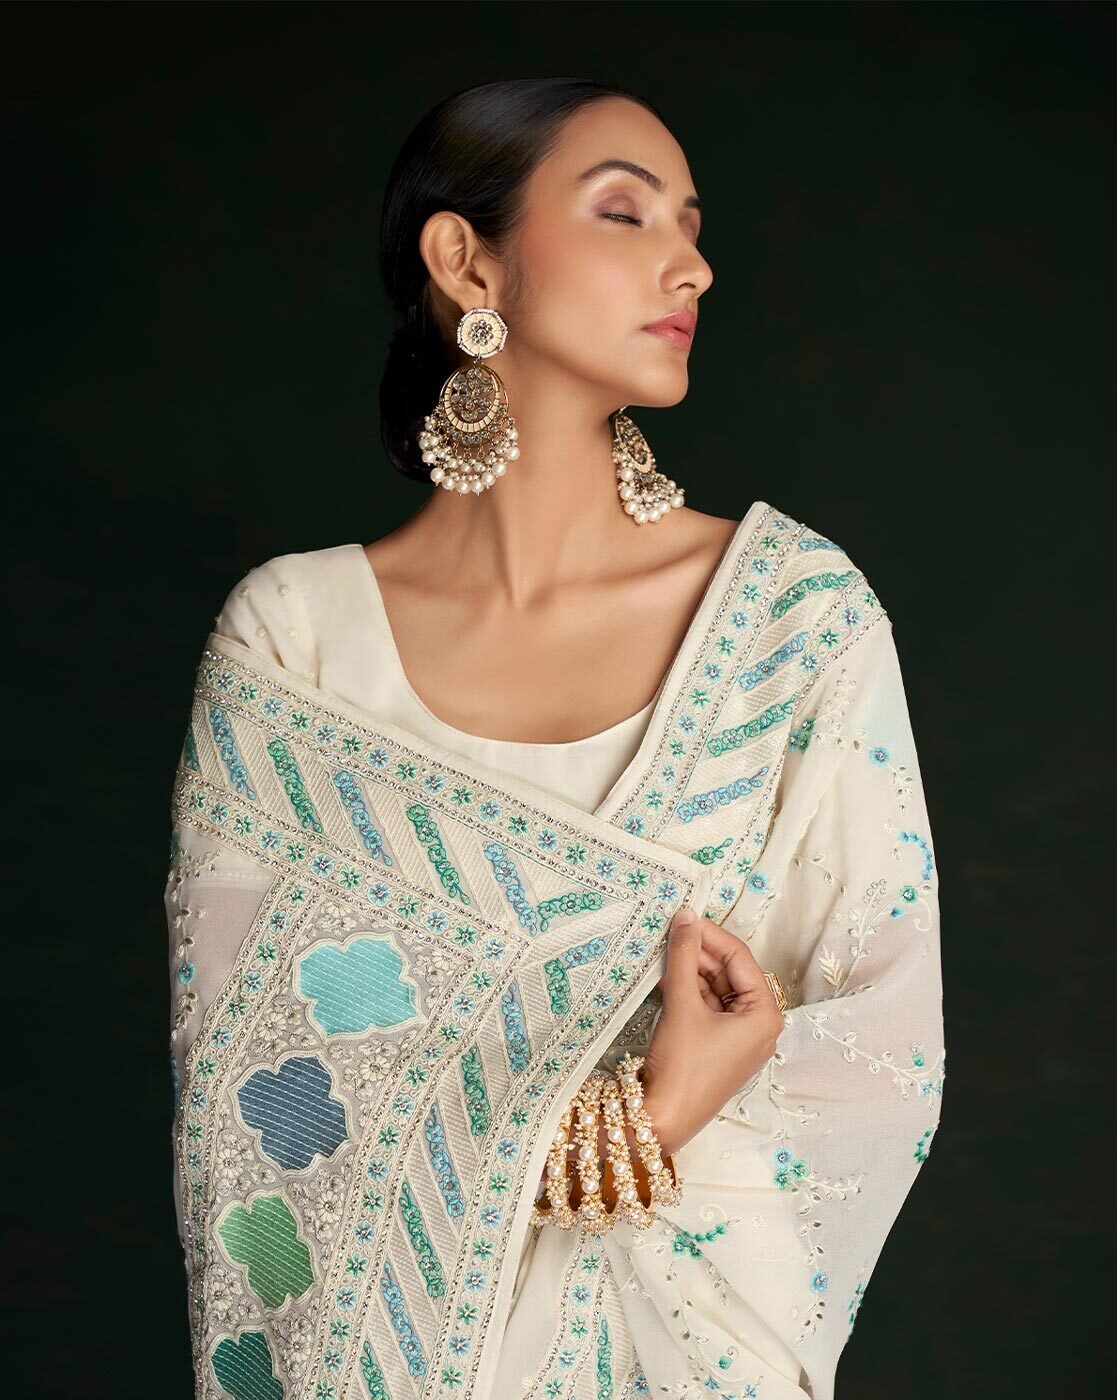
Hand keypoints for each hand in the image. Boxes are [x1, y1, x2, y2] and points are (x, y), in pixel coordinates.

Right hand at [641, 907, 785, 1156]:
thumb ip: (684, 956)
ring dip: (691, 971)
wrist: (663, 1119)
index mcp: (765, 1014)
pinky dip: (688, 992)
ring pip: (716, 989)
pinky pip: (708, 1008)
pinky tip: (665, 978)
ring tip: (663, 952)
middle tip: (669, 931)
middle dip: (699, 953)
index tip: (683, 915)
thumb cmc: (683, 1066)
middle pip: (729, 973)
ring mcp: (740, 1038)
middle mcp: (760, 1025)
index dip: (710, 934)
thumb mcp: (682, 1004)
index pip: (740, 958)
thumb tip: (686, 917)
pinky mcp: (719, 1048)